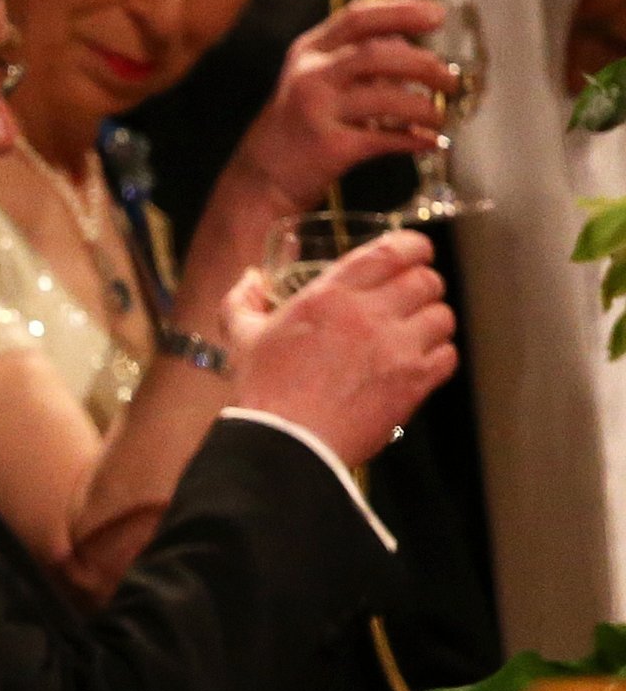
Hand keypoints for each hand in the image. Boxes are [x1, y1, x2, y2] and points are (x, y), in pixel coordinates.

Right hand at [224, 230, 456, 465]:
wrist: (285, 442)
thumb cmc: (263, 391)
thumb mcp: (241, 335)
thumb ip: (243, 299)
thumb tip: (251, 278)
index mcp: (331, 294)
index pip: (394, 250)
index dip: (414, 247)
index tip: (414, 254)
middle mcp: (369, 314)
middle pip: (427, 280)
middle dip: (423, 286)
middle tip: (411, 299)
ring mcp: (395, 349)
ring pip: (442, 316)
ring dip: (432, 322)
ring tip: (416, 333)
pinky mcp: (412, 384)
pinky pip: (448, 356)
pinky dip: (439, 356)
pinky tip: (420, 364)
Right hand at [235, 0, 456, 210]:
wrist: (260, 180)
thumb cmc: (297, 129)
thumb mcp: (315, 83)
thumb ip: (356, 64)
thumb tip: (416, 57)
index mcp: (309, 51)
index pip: (359, 17)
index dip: (402, 11)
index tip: (437, 16)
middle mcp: (310, 76)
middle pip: (378, 54)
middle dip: (423, 64)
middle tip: (448, 79)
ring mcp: (318, 112)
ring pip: (386, 98)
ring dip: (423, 107)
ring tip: (440, 115)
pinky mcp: (329, 148)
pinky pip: (384, 138)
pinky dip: (413, 140)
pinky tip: (430, 142)